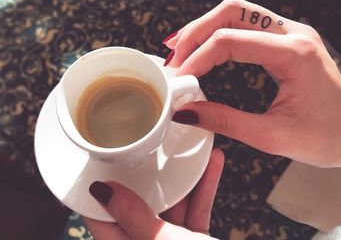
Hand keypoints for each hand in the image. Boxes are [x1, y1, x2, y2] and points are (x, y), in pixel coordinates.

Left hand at [84, 148, 223, 239]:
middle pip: (139, 207)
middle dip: (147, 177)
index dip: (98, 192)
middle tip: (144, 150)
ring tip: (185, 152)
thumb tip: (102, 191)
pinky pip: (195, 210)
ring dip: (183, 179)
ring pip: (171, 205)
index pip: (101, 220)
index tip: (99, 164)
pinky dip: (203, 190)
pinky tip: (213, 165)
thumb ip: (135, 219)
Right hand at [164, 0, 340, 167]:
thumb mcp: (273, 136)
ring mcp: (291, 34)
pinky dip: (220, 33)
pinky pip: (246, 25)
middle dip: (196, 32)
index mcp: (294, 54)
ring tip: (181, 50)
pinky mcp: (287, 42)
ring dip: (205, 28)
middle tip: (174, 57)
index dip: (197, 58)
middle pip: (231, 12)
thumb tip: (187, 111)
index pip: (230, 41)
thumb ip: (226, 121)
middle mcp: (293, 34)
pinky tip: (206, 49)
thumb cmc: (328, 137)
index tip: (179, 79)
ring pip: (237, 12)